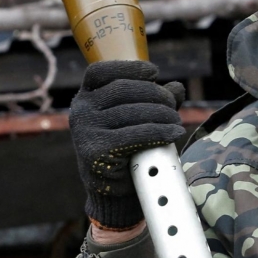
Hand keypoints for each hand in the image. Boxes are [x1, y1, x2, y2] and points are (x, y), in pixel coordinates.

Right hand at [70, 60, 185, 229]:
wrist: (113, 190)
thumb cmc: (127, 146)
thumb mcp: (137, 118)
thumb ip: (155, 100)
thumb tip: (177, 87)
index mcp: (85, 97)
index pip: (100, 71)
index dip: (129, 67)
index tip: (155, 72)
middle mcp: (80, 111)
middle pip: (124, 89)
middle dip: (156, 94)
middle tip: (173, 105)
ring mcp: (85, 131)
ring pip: (133, 111)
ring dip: (162, 114)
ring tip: (177, 121)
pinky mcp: (95, 150)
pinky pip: (136, 134)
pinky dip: (160, 132)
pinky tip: (174, 133)